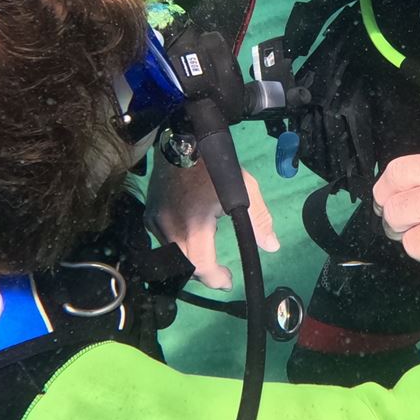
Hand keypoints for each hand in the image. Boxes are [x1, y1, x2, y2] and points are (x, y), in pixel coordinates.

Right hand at [146, 155, 279, 290]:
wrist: (180, 139)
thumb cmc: (214, 164)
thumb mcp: (245, 188)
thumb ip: (259, 220)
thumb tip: (271, 246)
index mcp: (195, 224)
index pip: (200, 267)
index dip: (215, 279)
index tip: (228, 280)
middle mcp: (171, 227)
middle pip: (186, 267)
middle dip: (205, 273)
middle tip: (220, 272)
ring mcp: (157, 222)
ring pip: (173, 255)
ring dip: (191, 259)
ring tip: (207, 252)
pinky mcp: (149, 215)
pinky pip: (163, 241)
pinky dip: (178, 245)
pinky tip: (190, 235)